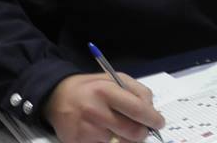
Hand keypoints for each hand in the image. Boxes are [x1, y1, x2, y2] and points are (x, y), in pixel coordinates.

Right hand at [44, 72, 165, 142]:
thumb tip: (152, 111)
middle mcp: (96, 111)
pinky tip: (103, 133)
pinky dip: (110, 142)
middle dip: (142, 132)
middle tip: (141, 128)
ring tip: (117, 127)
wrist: (57, 97)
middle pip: (133, 132)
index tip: (159, 122)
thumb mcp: (113, 79)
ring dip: (125, 139)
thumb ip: (136, 91)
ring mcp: (87, 131)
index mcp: (106, 91)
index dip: (153, 119)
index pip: (137, 110)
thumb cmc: (91, 87)